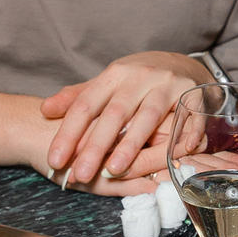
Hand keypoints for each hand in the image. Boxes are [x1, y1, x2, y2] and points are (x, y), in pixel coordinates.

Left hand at [40, 52, 211, 191]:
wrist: (181, 62)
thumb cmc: (137, 81)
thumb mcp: (107, 83)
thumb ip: (77, 97)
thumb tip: (44, 109)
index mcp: (114, 74)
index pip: (86, 105)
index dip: (69, 133)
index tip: (54, 160)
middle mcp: (140, 77)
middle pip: (115, 113)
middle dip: (96, 145)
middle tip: (80, 174)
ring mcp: (168, 85)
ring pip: (149, 116)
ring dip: (131, 144)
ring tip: (113, 171)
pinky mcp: (193, 95)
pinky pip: (190, 117)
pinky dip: (185, 134)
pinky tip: (176, 154)